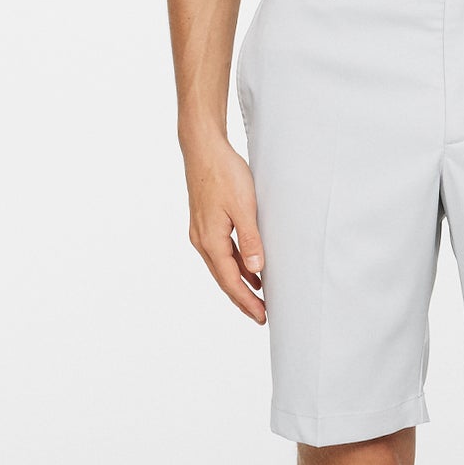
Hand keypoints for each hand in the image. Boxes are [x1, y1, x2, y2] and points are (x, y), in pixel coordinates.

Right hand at [185, 135, 266, 321]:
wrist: (203, 148)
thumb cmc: (224, 173)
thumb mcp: (244, 207)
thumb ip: (250, 240)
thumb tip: (255, 269)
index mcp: (210, 240)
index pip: (230, 280)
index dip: (246, 300)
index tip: (261, 316)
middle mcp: (202, 240)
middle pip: (224, 278)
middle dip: (242, 299)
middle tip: (261, 315)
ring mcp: (201, 232)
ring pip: (222, 267)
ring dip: (239, 283)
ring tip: (258, 298)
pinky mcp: (206, 223)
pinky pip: (222, 252)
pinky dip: (236, 265)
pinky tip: (250, 269)